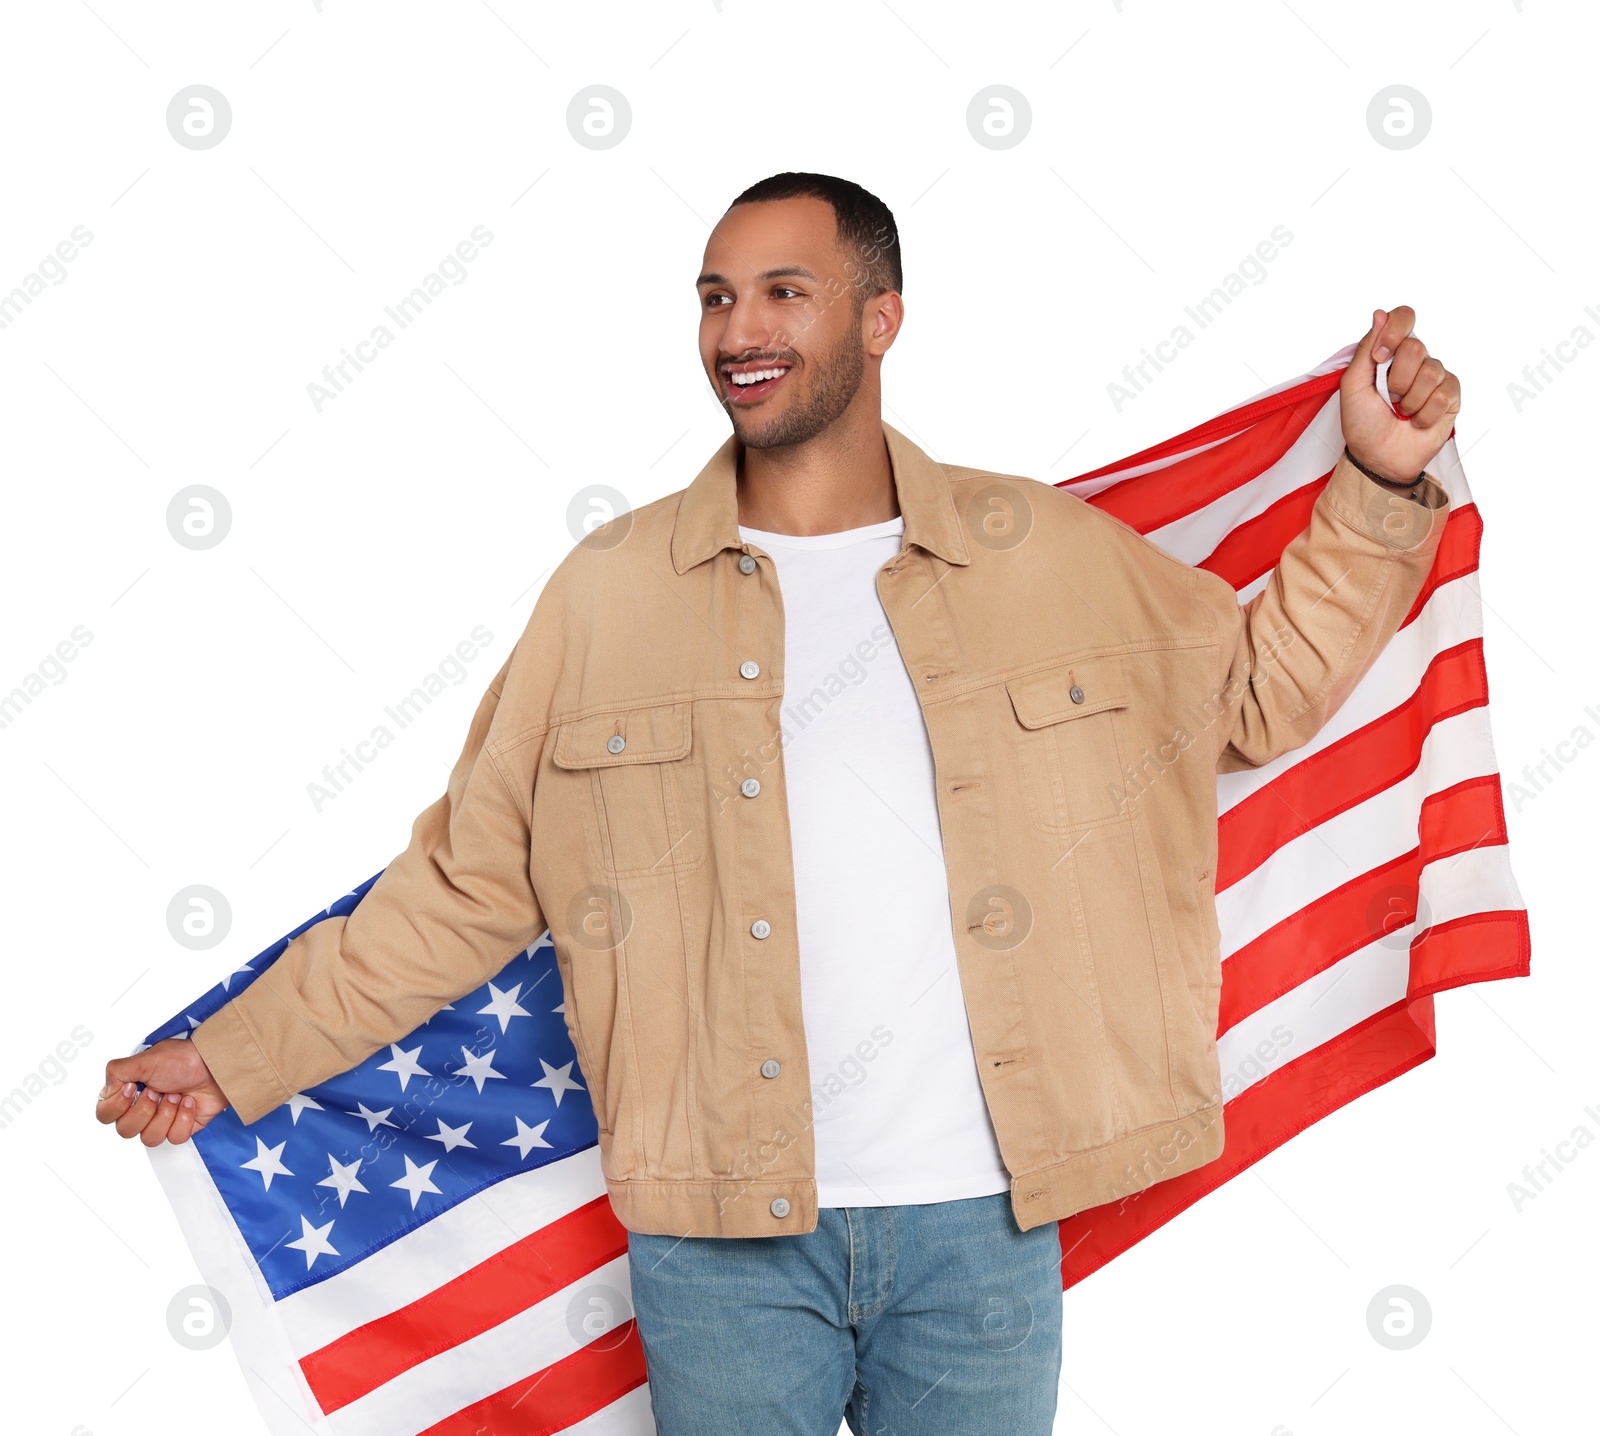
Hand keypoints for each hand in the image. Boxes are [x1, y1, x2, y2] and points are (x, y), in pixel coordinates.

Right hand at [95, 1038, 228, 1145]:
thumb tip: (107, 1091)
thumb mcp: (146, 1058)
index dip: (117, 1107)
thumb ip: (117, 1072)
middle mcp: (142, 1108)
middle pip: (125, 1131)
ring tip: (177, 1096)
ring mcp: (162, 1120)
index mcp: (129, 1092)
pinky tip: (189, 1103)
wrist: (217, 1065)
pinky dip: (183, 1119)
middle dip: (145, 1110)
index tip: (133, 1088)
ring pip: (149, 1138)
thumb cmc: (184, 1059)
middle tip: (159, 1091)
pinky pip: (174, 1138)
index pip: (105, 1115)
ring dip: (166, 1114)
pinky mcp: (182, 1128)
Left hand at [1339, 306, 1461, 482]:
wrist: (1377, 457)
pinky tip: (1416, 422)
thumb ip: (1366, 349)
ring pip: (1430, 372)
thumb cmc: (1362, 423)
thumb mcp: (1353, 386)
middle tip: (1388, 398)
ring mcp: (1435, 377)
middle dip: (1396, 379)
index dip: (1394, 332)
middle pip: (1416, 347)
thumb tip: (1379, 313)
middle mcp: (1415, 360)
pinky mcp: (1450, 397)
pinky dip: (1424, 414)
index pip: (1404, 318)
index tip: (1379, 358)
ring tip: (1401, 413)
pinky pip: (1443, 394)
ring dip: (1409, 400)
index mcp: (1391, 352)